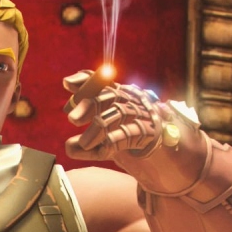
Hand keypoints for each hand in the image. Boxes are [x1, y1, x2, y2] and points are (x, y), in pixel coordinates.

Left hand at [61, 74, 205, 191]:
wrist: (166, 144)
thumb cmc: (130, 135)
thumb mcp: (108, 136)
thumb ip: (87, 140)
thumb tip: (67, 147)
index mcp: (118, 95)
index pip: (101, 81)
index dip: (84, 80)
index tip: (66, 84)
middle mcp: (128, 100)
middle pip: (107, 96)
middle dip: (87, 105)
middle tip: (71, 119)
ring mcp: (138, 115)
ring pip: (115, 117)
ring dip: (96, 131)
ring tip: (83, 143)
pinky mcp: (147, 132)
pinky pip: (127, 135)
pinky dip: (112, 143)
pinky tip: (102, 151)